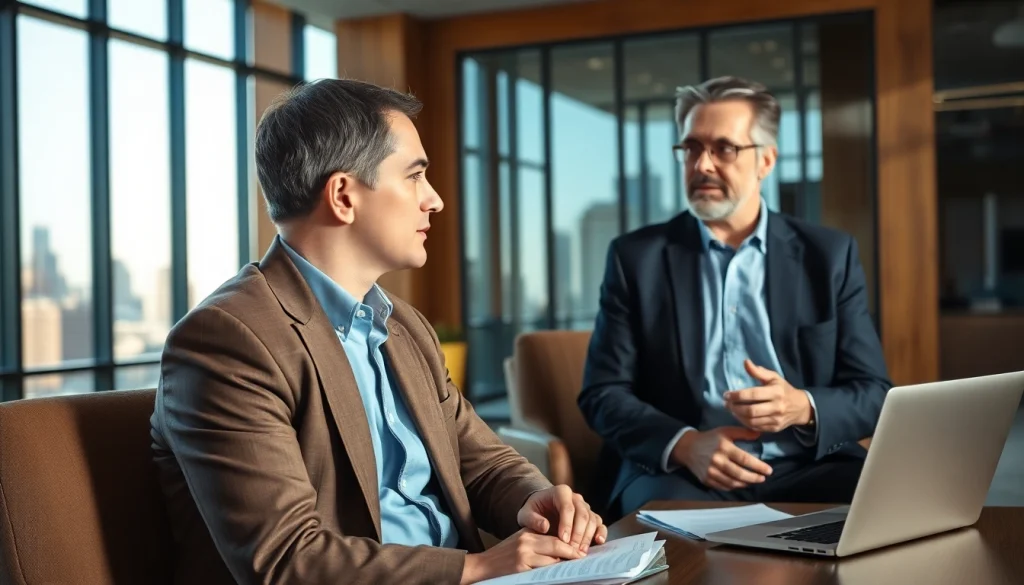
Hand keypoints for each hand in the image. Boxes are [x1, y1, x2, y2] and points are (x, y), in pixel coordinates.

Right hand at [460, 528, 583, 584]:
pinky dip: (552, 573)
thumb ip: (539, 541)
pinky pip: (543, 572)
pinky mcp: (521, 569)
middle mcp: (526, 542)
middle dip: (572, 553)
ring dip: (563, 566)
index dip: (570, 544)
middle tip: (583, 558)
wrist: (482, 566)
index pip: (555, 537)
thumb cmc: (504, 555)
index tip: (581, 550)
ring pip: (552, 561)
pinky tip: (557, 574)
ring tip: (573, 568)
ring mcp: (523, 556)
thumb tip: (563, 547)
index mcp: (528, 533)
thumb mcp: (520, 541)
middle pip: (557, 546)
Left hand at [517, 485, 606, 552]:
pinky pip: (600, 524)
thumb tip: (545, 526)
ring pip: (592, 519)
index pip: (567, 507)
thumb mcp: (525, 514)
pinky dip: (601, 532)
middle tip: (572, 549)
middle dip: (578, 533)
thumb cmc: (533, 512)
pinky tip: (598, 542)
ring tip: (580, 551)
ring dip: (587, 536)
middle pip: (582, 514)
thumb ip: (532, 519)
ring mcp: (585, 507)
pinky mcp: (591, 517)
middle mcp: (576, 498)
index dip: (566, 524)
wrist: (541, 511)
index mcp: (561, 492)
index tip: (563, 539)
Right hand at [671, 426, 772, 490]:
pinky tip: (741, 483)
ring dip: (746, 483)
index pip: (745, 459)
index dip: (758, 466)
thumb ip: (743, 433)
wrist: (688, 448)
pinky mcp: (706, 480)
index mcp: (724, 447)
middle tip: (763, 478)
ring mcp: (711, 472)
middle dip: (754, 478)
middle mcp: (717, 460)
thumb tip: (760, 434)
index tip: (768, 470)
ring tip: (754, 481)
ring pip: (732, 482)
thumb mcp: (726, 431)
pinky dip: (734, 487)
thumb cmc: (710, 438)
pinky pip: (724, 486)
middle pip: (740, 473)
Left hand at [724, 360, 811, 432]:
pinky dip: (744, 423)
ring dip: (737, 416)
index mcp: (776, 392)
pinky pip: (755, 428)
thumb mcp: (774, 377)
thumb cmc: (784, 389)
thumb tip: (745, 362)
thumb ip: (758, 371)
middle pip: (750, 410)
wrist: (800, 407)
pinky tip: (739, 416)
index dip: (737, 395)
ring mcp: (776, 420)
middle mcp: (777, 407)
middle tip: (726, 403)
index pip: (753, 394)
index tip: (726, 394)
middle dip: (735, 407)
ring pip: (751, 421)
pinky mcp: (774, 428)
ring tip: (731, 409)